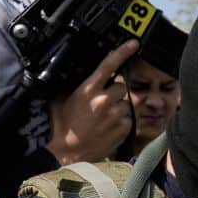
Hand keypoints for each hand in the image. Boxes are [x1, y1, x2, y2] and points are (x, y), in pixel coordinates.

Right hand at [48, 39, 137, 164]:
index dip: (122, 52)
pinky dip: (122, 121)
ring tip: (105, 118)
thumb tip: (82, 77)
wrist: (69, 153)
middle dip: (115, 92)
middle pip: (121, 86)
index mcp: (87, 90)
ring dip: (119, 107)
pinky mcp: (123, 128)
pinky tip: (109, 128)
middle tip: (103, 103)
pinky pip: (129, 118)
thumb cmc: (64, 128)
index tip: (134, 43)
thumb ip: (76, 87)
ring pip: (126, 103)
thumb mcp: (63, 101)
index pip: (108, 65)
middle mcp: (103, 100)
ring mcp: (115, 114)